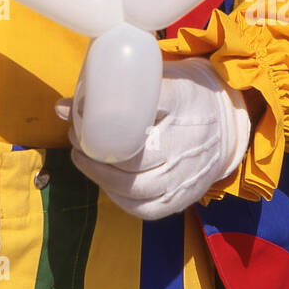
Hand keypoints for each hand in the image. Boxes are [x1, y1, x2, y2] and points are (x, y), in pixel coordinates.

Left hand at [56, 57, 250, 220]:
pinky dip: (119, 198)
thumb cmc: (184, 97)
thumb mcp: (159, 80)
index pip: (141, 110)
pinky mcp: (183, 198)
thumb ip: (114, 89)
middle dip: (96, 151)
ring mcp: (187, 175)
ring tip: (82, 158)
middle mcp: (187, 143)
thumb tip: (62, 108)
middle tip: (76, 136)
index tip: (80, 111)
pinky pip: (146, 208)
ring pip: (137, 188)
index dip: (104, 115)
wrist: (226, 125)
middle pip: (135, 158)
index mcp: (182, 104)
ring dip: (101, 176)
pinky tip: (105, 182)